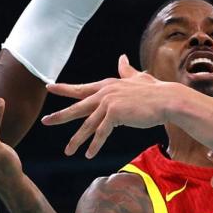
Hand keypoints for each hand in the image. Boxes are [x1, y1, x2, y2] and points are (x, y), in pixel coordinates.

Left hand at [43, 55, 179, 157]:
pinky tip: (88, 154)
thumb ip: (127, 70)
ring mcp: (109, 103)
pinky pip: (101, 133)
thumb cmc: (155, 90)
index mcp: (108, 85)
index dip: (65, 88)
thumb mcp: (138, 77)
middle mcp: (105, 92)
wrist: (167, 99)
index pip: (82, 88)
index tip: (50, 87)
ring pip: (88, 124)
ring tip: (68, 151)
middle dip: (60, 115)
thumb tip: (122, 58)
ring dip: (77, 139)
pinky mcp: (115, 114)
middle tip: (45, 121)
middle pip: (78, 106)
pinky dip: (94, 145)